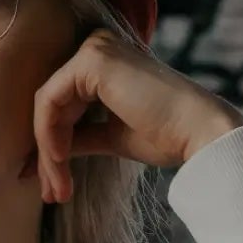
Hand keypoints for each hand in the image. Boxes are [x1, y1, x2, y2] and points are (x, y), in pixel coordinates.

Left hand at [28, 31, 242, 203]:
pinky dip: (49, 135)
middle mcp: (97, 47)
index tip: (52, 186)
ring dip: (48, 153)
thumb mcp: (110, 136)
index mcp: (104, 62)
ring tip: (58, 189)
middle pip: (52, 106)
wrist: (199, 132)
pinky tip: (60, 161)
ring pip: (47, 107)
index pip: (62, 104)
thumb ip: (79, 138)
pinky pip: (50, 101)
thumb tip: (43, 159)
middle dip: (48, 155)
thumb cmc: (165, 135)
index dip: (51, 147)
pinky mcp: (92, 59)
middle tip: (52, 194)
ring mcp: (94, 49)